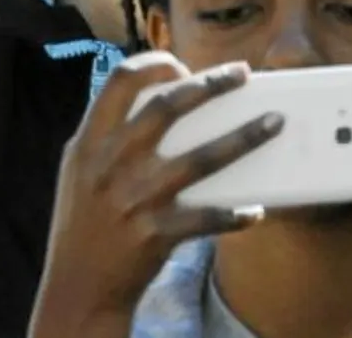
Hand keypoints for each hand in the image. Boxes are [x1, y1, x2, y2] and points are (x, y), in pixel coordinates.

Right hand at [30, 54, 281, 336]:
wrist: (77, 287)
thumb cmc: (84, 223)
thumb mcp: (79, 171)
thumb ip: (108, 136)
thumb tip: (158, 100)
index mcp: (89, 142)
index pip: (121, 81)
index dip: (154, 65)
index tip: (182, 66)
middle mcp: (112, 163)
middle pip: (168, 107)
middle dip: (211, 84)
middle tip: (242, 74)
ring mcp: (136, 198)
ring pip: (201, 158)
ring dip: (243, 138)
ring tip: (274, 123)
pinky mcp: (156, 233)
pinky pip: (207, 217)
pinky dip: (235, 214)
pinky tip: (256, 211)